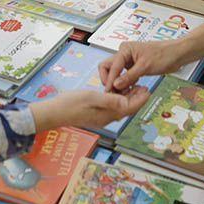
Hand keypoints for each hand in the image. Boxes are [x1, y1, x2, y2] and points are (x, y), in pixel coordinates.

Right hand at [29, 87, 151, 131]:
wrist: (54, 113)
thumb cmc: (70, 104)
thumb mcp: (91, 98)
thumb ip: (109, 100)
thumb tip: (126, 102)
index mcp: (108, 115)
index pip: (130, 108)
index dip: (140, 99)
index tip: (148, 90)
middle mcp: (107, 118)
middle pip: (127, 109)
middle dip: (137, 98)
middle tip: (145, 86)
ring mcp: (101, 117)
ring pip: (120, 108)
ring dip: (128, 98)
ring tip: (134, 85)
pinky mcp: (95, 114)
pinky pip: (112, 107)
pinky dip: (118, 98)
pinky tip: (116, 90)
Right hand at [99, 40, 184, 91]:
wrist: (177, 54)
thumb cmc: (164, 55)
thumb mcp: (145, 67)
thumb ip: (129, 76)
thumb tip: (115, 85)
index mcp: (125, 49)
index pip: (112, 66)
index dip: (110, 80)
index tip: (109, 92)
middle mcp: (124, 54)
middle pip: (109, 68)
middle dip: (110, 80)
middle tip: (113, 93)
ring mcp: (129, 61)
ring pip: (116, 73)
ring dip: (118, 83)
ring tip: (122, 94)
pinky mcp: (134, 67)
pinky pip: (124, 76)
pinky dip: (125, 83)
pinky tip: (129, 90)